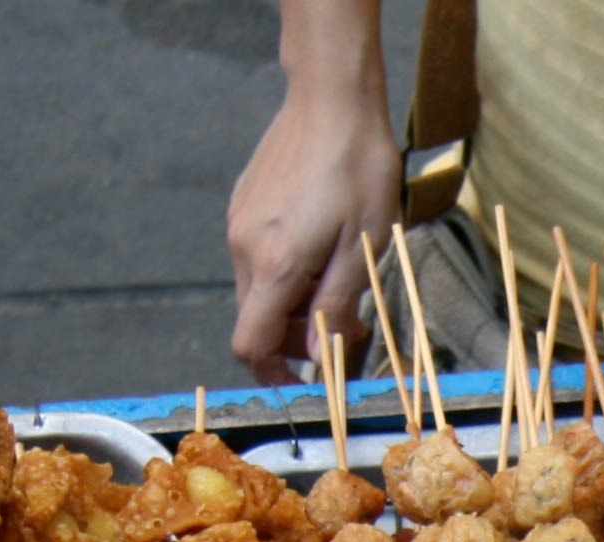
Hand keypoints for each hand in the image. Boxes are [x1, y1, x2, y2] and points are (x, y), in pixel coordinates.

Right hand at [227, 29, 397, 381]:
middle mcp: (244, 248)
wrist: (331, 100)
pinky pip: (258, 257)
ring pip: (258, 289)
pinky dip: (285, 271)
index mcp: (273, 265)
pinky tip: (321, 248)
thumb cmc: (358, 170)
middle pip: (256, 320)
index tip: (305, 378)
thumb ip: (337, 305)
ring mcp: (239, 223)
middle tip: (346, 326)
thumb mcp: (363, 246)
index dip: (274, 371)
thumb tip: (320, 357)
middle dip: (296, 337)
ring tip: (339, 282)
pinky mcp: (243, 205)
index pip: (250, 343)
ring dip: (293, 302)